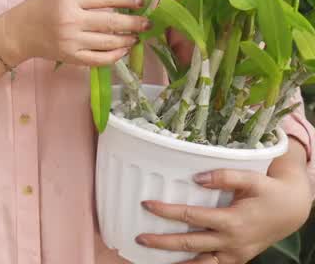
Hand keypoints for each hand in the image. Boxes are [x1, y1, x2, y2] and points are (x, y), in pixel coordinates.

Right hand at [0, 0, 146, 66]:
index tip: (141, 1)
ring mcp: (71, 41)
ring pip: (108, 42)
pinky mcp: (71, 57)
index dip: (127, 0)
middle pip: (111, 22)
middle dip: (134, 22)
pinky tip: (122, 50)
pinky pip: (99, 59)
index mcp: (69, 0)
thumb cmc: (39, 9)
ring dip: (127, 39)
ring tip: (136, 36)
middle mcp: (71, 20)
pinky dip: (114, 56)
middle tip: (147, 23)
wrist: (18, 32)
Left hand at [137, 143, 311, 262]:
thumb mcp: (251, 178)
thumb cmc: (268, 191)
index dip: (168, 211)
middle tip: (140, 237)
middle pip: (190, 243)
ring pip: (201, 263)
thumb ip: (225, 176)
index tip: (147, 205)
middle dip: (163, 242)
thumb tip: (197, 178)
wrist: (291, 211)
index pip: (192, 216)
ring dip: (177, 262)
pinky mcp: (237, 259)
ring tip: (152, 259)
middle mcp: (232, 241)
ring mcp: (235, 254)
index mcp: (232, 220)